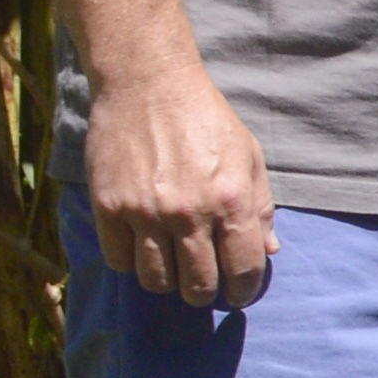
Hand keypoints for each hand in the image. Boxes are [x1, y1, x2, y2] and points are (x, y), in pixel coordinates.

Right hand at [84, 59, 277, 310]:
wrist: (148, 83)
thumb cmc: (205, 118)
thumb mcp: (248, 157)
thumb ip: (261, 207)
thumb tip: (269, 251)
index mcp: (231, 202)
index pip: (243, 271)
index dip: (244, 291)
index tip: (238, 293)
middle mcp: (188, 213)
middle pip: (196, 286)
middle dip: (204, 292)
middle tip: (203, 282)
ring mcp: (145, 213)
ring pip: (155, 281)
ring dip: (167, 281)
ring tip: (172, 264)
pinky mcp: (108, 207)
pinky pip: (119, 261)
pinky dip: (131, 261)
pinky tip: (141, 245)